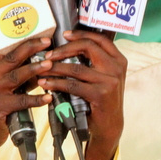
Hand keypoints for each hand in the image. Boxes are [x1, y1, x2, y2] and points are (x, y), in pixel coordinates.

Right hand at [0, 37, 52, 159]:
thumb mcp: (1, 88)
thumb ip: (16, 76)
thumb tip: (41, 63)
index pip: (4, 51)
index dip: (22, 43)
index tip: (40, 38)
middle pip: (10, 59)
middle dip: (30, 48)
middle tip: (47, 43)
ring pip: (15, 76)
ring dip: (34, 69)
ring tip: (50, 64)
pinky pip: (20, 101)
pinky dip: (36, 99)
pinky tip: (48, 97)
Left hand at [39, 29, 126, 159]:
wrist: (109, 126)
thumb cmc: (102, 100)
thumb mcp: (104, 77)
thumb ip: (95, 62)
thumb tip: (69, 46)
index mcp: (119, 60)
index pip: (99, 39)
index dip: (80, 34)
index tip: (64, 35)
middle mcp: (116, 68)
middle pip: (88, 47)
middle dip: (64, 49)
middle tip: (48, 55)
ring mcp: (110, 81)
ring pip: (76, 67)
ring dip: (55, 68)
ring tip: (42, 70)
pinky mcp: (100, 94)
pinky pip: (73, 85)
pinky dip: (56, 83)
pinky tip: (46, 84)